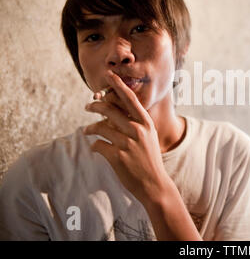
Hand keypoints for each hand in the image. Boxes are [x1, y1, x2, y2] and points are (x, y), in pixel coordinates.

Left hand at [83, 70, 168, 202]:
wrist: (154, 183)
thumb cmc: (149, 159)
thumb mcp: (149, 137)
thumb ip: (136, 123)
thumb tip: (115, 111)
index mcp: (146, 123)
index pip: (129, 98)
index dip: (118, 85)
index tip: (109, 75)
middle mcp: (137, 130)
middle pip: (109, 109)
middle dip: (95, 105)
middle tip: (88, 105)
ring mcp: (127, 143)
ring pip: (100, 127)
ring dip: (90, 127)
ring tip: (86, 130)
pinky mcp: (117, 156)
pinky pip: (97, 144)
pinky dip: (94, 145)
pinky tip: (95, 147)